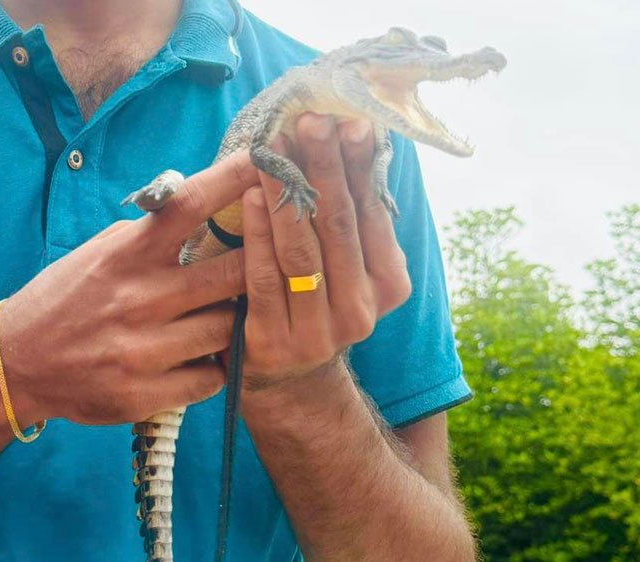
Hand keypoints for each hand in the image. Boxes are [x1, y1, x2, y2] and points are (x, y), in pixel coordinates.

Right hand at [0, 152, 258, 425]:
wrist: (16, 363)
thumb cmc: (66, 298)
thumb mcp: (99, 252)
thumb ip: (148, 234)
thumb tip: (202, 204)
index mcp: (126, 255)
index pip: (191, 205)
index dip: (234, 179)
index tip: (268, 160)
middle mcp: (138, 298)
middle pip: (232, 272)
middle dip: (260, 264)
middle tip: (272, 262)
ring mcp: (142, 350)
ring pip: (229, 328)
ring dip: (235, 320)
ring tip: (224, 315)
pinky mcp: (143, 394)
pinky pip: (211, 376)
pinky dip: (215, 365)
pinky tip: (203, 356)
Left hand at [240, 113, 411, 392]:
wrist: (288, 379)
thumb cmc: (314, 299)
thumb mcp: (346, 264)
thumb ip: (351, 216)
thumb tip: (351, 137)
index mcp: (388, 283)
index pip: (372, 213)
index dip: (359, 165)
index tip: (347, 121)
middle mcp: (361, 310)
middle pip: (340, 226)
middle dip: (325, 168)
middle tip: (311, 121)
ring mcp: (318, 331)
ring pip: (303, 250)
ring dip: (286, 193)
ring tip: (274, 148)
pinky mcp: (274, 342)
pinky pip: (264, 279)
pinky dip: (257, 235)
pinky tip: (251, 196)